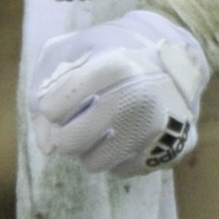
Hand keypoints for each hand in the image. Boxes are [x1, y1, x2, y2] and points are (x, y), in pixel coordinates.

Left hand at [27, 8, 210, 179]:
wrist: (176, 54)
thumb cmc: (113, 51)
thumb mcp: (71, 49)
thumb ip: (42, 89)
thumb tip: (47, 147)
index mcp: (113, 67)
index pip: (51, 108)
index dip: (52, 104)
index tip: (65, 95)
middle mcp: (138, 99)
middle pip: (69, 142)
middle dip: (67, 133)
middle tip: (80, 117)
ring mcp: (157, 127)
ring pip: (95, 163)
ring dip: (93, 147)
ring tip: (108, 121)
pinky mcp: (172, 150)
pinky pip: (122, 169)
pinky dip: (120, 155)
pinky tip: (130, 130)